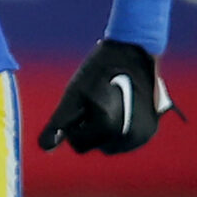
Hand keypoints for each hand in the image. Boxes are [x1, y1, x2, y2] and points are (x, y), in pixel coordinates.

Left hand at [40, 39, 171, 154]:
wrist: (134, 49)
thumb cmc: (100, 69)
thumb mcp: (74, 93)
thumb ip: (59, 121)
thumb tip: (45, 147)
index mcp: (109, 125)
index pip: (80, 144)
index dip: (74, 125)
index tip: (79, 105)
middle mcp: (130, 135)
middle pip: (98, 145)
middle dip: (91, 129)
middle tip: (95, 102)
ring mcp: (143, 134)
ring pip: (113, 144)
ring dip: (106, 130)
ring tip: (107, 104)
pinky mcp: (151, 129)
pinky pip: (127, 139)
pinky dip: (120, 129)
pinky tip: (119, 109)